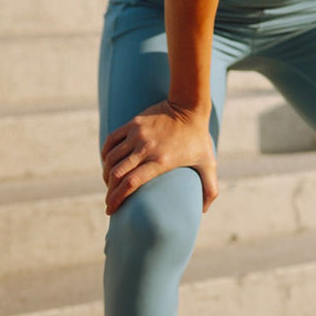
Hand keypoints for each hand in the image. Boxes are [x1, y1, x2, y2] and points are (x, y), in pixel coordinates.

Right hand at [101, 100, 217, 214]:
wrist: (189, 105)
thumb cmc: (198, 137)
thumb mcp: (208, 163)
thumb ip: (210, 188)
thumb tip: (203, 210)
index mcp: (161, 161)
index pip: (131, 183)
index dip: (117, 199)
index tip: (110, 210)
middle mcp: (147, 148)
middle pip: (117, 173)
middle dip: (109, 191)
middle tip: (109, 201)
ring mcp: (138, 134)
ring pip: (112, 158)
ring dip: (106, 174)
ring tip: (109, 183)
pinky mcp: (133, 123)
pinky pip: (111, 140)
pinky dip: (105, 154)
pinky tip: (107, 162)